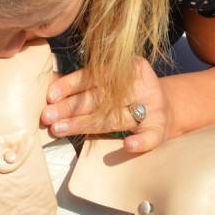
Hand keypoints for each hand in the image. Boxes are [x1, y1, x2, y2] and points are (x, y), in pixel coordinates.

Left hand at [41, 56, 171, 152]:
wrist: (167, 109)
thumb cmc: (128, 95)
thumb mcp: (110, 84)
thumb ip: (83, 83)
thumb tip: (50, 80)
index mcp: (130, 68)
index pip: (96, 75)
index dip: (72, 85)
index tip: (50, 95)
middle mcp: (143, 86)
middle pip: (101, 98)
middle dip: (71, 107)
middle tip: (47, 116)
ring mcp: (154, 108)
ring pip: (116, 118)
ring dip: (86, 124)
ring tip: (60, 129)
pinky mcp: (160, 130)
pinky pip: (150, 136)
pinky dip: (140, 142)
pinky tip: (127, 145)